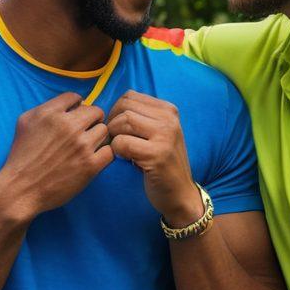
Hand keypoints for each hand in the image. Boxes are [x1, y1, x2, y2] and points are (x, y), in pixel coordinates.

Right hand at [0, 92, 113, 220]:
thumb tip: (69, 104)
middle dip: (90, 119)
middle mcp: (69, 126)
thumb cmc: (20, 156)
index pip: (76, 97)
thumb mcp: (25, 122)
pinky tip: (93, 158)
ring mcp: (82, 146)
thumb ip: (45, 107)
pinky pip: (110, 151)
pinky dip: (104, 154)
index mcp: (51, 113)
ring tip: (87, 146)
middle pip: (96, 111)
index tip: (73, 116)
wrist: (20, 189)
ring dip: (97, 137)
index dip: (76, 106)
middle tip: (84, 131)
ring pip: (104, 130)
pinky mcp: (91, 165)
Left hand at [107, 91, 204, 226]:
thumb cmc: (162, 163)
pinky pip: (122, 143)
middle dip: (112, 123)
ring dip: (114, 137)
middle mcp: (169, 120)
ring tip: (120, 150)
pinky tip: (125, 159)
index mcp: (169, 110)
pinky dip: (116, 151)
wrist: (180, 194)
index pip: (129, 96)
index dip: (115, 111)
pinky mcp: (156, 154)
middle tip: (113, 140)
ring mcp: (165, 136)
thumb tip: (109, 109)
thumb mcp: (158, 133)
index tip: (116, 128)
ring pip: (123, 122)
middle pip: (125, 107)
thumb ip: (141, 117)